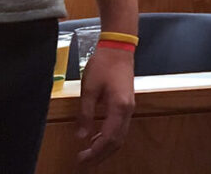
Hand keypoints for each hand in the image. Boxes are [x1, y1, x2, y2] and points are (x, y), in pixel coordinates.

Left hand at [76, 46, 134, 164]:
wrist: (119, 48)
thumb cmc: (103, 65)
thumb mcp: (89, 90)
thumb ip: (86, 114)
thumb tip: (81, 136)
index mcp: (119, 107)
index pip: (109, 138)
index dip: (95, 152)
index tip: (81, 159)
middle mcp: (128, 110)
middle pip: (118, 141)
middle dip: (101, 154)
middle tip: (83, 162)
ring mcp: (129, 107)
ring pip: (121, 135)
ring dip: (106, 147)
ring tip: (89, 153)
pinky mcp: (127, 103)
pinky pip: (121, 127)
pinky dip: (110, 137)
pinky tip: (97, 138)